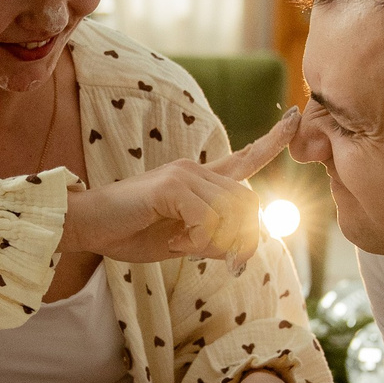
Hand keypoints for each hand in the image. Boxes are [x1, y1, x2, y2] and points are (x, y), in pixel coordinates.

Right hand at [64, 110, 296, 267]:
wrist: (87, 226)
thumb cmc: (130, 232)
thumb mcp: (181, 242)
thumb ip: (212, 241)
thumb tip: (241, 250)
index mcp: (200, 180)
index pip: (246, 157)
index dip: (272, 141)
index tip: (296, 119)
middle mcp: (196, 170)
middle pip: (249, 201)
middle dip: (245, 238)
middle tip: (228, 263)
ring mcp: (184, 175)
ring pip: (232, 211)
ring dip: (217, 242)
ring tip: (186, 247)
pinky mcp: (171, 188)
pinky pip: (208, 219)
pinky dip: (198, 239)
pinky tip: (176, 242)